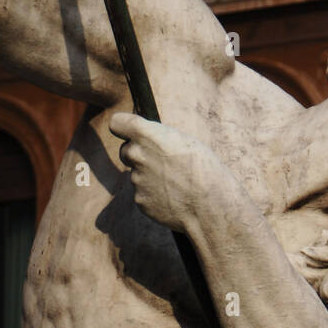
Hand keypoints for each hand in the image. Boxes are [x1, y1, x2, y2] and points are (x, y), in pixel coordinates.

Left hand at [109, 112, 220, 230]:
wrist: (209, 204)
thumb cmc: (202, 169)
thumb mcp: (183, 141)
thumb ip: (158, 139)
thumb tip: (146, 141)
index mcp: (147, 135)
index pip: (117, 123)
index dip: (123, 127)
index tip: (129, 132)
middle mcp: (136, 155)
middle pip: (125, 150)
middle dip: (138, 154)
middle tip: (161, 162)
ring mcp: (136, 180)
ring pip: (137, 175)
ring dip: (151, 178)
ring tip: (175, 184)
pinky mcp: (140, 201)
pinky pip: (143, 194)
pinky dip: (154, 196)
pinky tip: (172, 198)